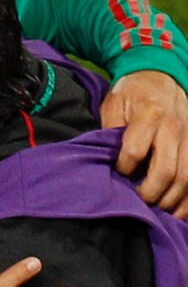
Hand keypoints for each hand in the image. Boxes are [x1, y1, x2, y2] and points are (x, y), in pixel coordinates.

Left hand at [100, 70, 187, 217]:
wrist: (161, 75)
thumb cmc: (132, 92)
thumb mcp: (113, 103)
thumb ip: (111, 130)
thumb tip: (107, 159)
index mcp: (149, 115)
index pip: (135, 150)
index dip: (124, 167)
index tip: (117, 172)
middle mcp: (174, 127)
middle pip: (166, 170)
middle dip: (150, 192)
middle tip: (137, 201)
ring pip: (187, 178)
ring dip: (172, 201)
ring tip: (156, 211)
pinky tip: (178, 211)